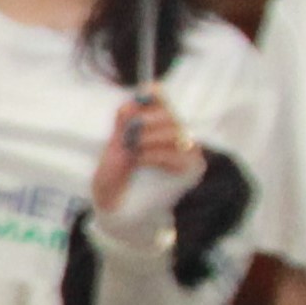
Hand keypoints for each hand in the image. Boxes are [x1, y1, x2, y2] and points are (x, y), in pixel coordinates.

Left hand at [91, 91, 205, 225]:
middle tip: (130, 136)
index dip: (153, 96)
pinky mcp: (192, 169)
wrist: (117, 207)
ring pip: (176, 132)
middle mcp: (173, 134)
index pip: (159, 100)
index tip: (141, 97)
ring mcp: (185, 151)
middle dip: (147, 122)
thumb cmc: (115, 177)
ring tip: (134, 151)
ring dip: (150, 139)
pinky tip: (141, 160)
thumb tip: (131, 103)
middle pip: (169, 115)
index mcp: (154, 125)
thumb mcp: (113, 147)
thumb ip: (123, 124)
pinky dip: (157, 154)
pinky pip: (179, 154)